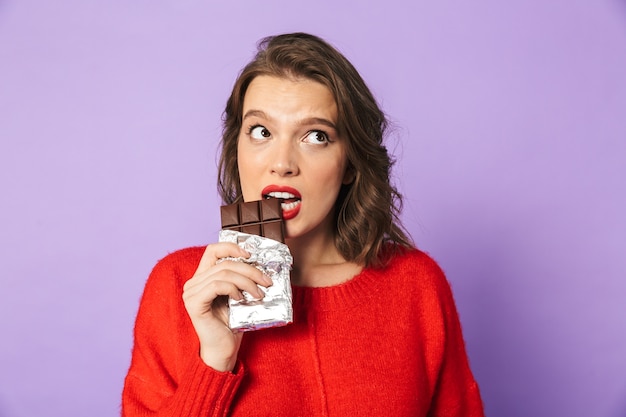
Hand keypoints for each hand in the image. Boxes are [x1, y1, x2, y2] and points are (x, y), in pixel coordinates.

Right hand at [182, 242, 272, 371]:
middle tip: (266, 281)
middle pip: (224, 263)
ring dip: (247, 282)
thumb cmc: (233, 325)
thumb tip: (262, 266)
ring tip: (259, 294)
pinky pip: (216, 286)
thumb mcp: (239, 296)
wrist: (224, 350)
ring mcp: (191, 293)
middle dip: (250, 270)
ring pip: (223, 273)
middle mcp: (193, 283)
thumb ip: (241, 280)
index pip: (213, 250)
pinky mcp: (194, 304)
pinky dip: (233, 289)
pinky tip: (241, 299)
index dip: (232, 247)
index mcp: (203, 278)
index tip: (250, 255)